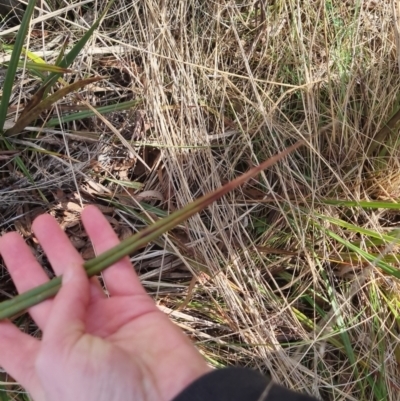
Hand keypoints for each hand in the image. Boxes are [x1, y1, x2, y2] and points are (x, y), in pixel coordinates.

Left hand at [0, 206, 209, 400]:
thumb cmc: (103, 397)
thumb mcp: (61, 358)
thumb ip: (61, 310)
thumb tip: (72, 273)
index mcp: (46, 363)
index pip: (10, 338)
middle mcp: (74, 340)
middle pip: (43, 298)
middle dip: (27, 268)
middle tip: (11, 239)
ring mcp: (106, 320)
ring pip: (79, 276)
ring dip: (62, 248)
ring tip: (44, 222)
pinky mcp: (135, 306)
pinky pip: (117, 267)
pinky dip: (105, 241)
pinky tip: (91, 218)